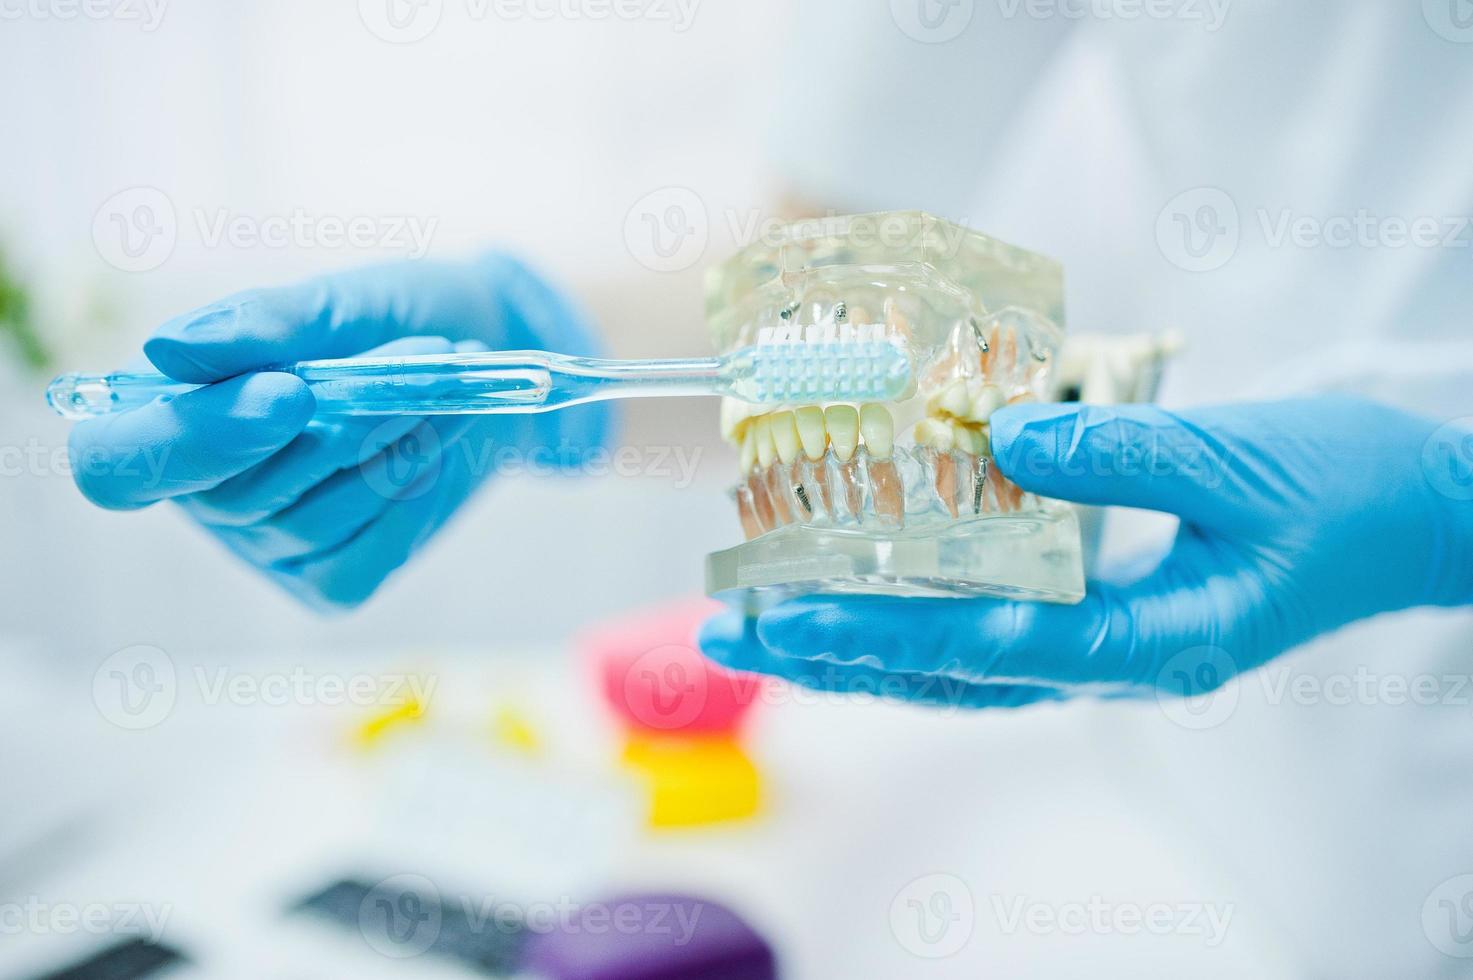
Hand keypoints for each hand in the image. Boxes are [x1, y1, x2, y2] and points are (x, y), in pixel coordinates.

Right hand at [69, 255, 611, 608]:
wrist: (488, 354)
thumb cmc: (390, 319)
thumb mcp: (334, 303)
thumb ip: (258, 326)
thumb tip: (166, 350)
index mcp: (170, 415)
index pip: (117, 466)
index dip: (193, 442)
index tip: (292, 392)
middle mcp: (207, 493)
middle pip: (240, 494)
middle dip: (340, 426)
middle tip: (418, 356)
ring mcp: (270, 547)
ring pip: (313, 521)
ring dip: (392, 447)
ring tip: (441, 383)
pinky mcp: (334, 579)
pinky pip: (362, 557)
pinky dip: (409, 495)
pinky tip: (434, 445)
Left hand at [700, 397, 1472, 707]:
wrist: (1418, 515)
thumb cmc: (1347, 491)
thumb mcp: (1237, 459)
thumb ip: (1119, 452)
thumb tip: (1000, 431)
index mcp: (1152, 641)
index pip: (987, 647)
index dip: (879, 634)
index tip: (789, 620)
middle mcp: (1116, 661)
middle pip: (951, 672)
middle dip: (839, 652)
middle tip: (733, 628)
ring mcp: (1110, 645)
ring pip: (963, 661)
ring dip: (864, 641)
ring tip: (770, 622)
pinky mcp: (1109, 613)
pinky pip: (998, 625)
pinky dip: (923, 612)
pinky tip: (868, 594)